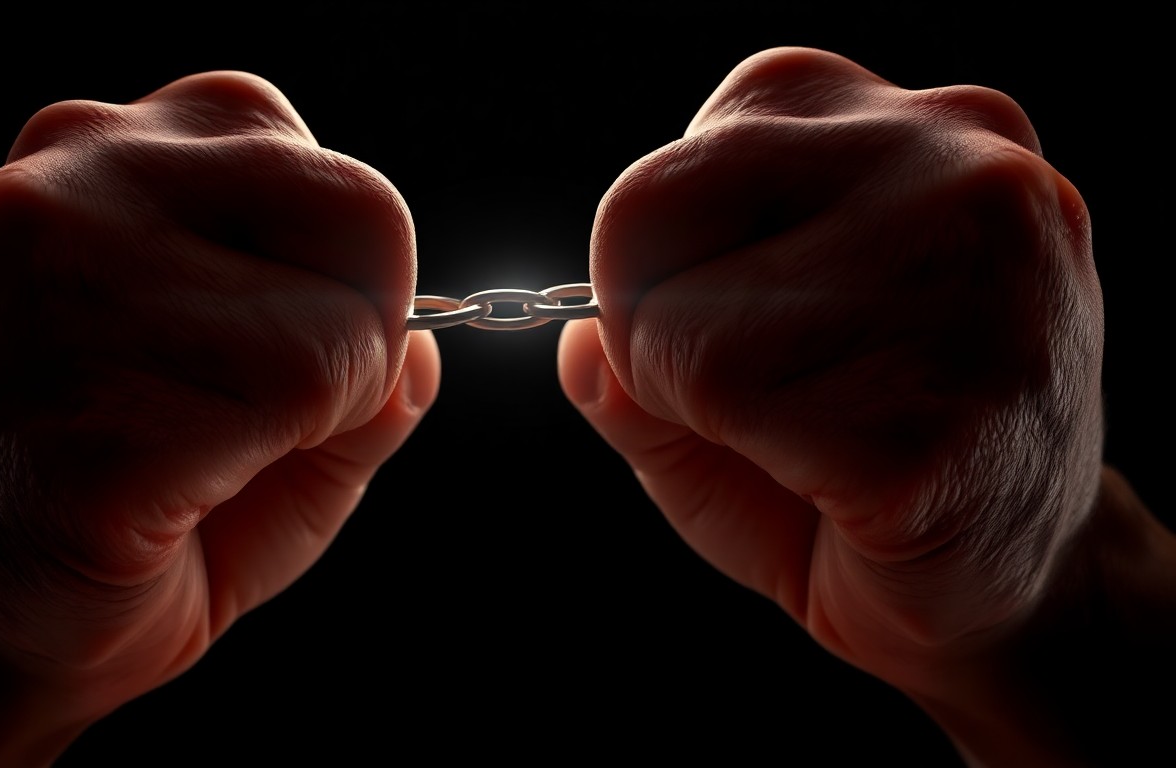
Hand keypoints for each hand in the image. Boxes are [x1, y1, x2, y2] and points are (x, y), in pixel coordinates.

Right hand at [0, 71, 438, 758]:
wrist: (10, 619)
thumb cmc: (157, 493)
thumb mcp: (288, 398)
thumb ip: (371, 353)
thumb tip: (423, 345)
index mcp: (110, 149)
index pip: (334, 170)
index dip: (353, 280)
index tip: (286, 346)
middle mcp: (60, 186)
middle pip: (360, 207)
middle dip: (360, 333)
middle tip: (265, 411)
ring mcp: (43, 287)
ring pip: (332, 327)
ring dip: (315, 421)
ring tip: (201, 459)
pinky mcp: (64, 403)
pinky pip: (282, 405)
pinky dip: (267, 467)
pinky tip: (174, 499)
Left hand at [558, 46, 1168, 763]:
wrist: (1015, 582)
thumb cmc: (865, 463)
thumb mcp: (732, 378)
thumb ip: (638, 345)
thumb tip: (577, 343)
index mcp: (907, 126)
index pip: (673, 158)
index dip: (654, 264)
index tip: (724, 324)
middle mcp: (959, 168)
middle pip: (650, 204)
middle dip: (650, 325)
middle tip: (747, 395)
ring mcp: (975, 276)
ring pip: (684, 325)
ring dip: (702, 412)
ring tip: (817, 439)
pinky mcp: (955, 400)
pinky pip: (735, 407)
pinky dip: (754, 462)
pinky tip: (848, 484)